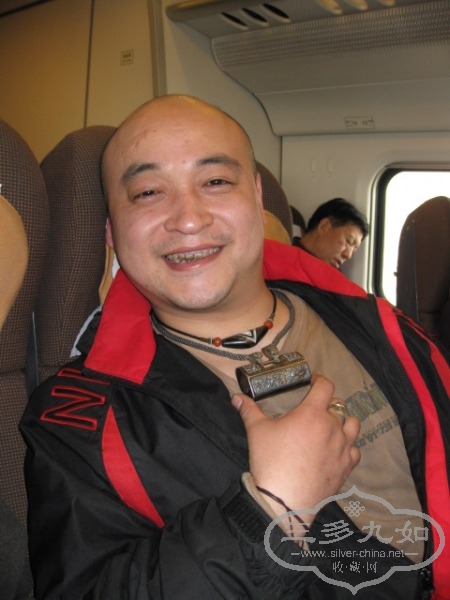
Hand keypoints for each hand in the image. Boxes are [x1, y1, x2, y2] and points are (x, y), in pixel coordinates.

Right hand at [231, 374, 359, 518]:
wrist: (283, 502)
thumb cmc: (270, 461)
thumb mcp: (256, 431)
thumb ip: (248, 410)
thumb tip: (236, 397)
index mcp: (312, 413)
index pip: (325, 386)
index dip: (320, 379)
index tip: (313, 381)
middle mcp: (332, 427)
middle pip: (339, 405)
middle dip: (328, 403)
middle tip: (316, 408)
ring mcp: (342, 447)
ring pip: (353, 425)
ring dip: (344, 422)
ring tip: (332, 425)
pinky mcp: (346, 467)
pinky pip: (355, 450)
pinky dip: (348, 446)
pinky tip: (338, 448)